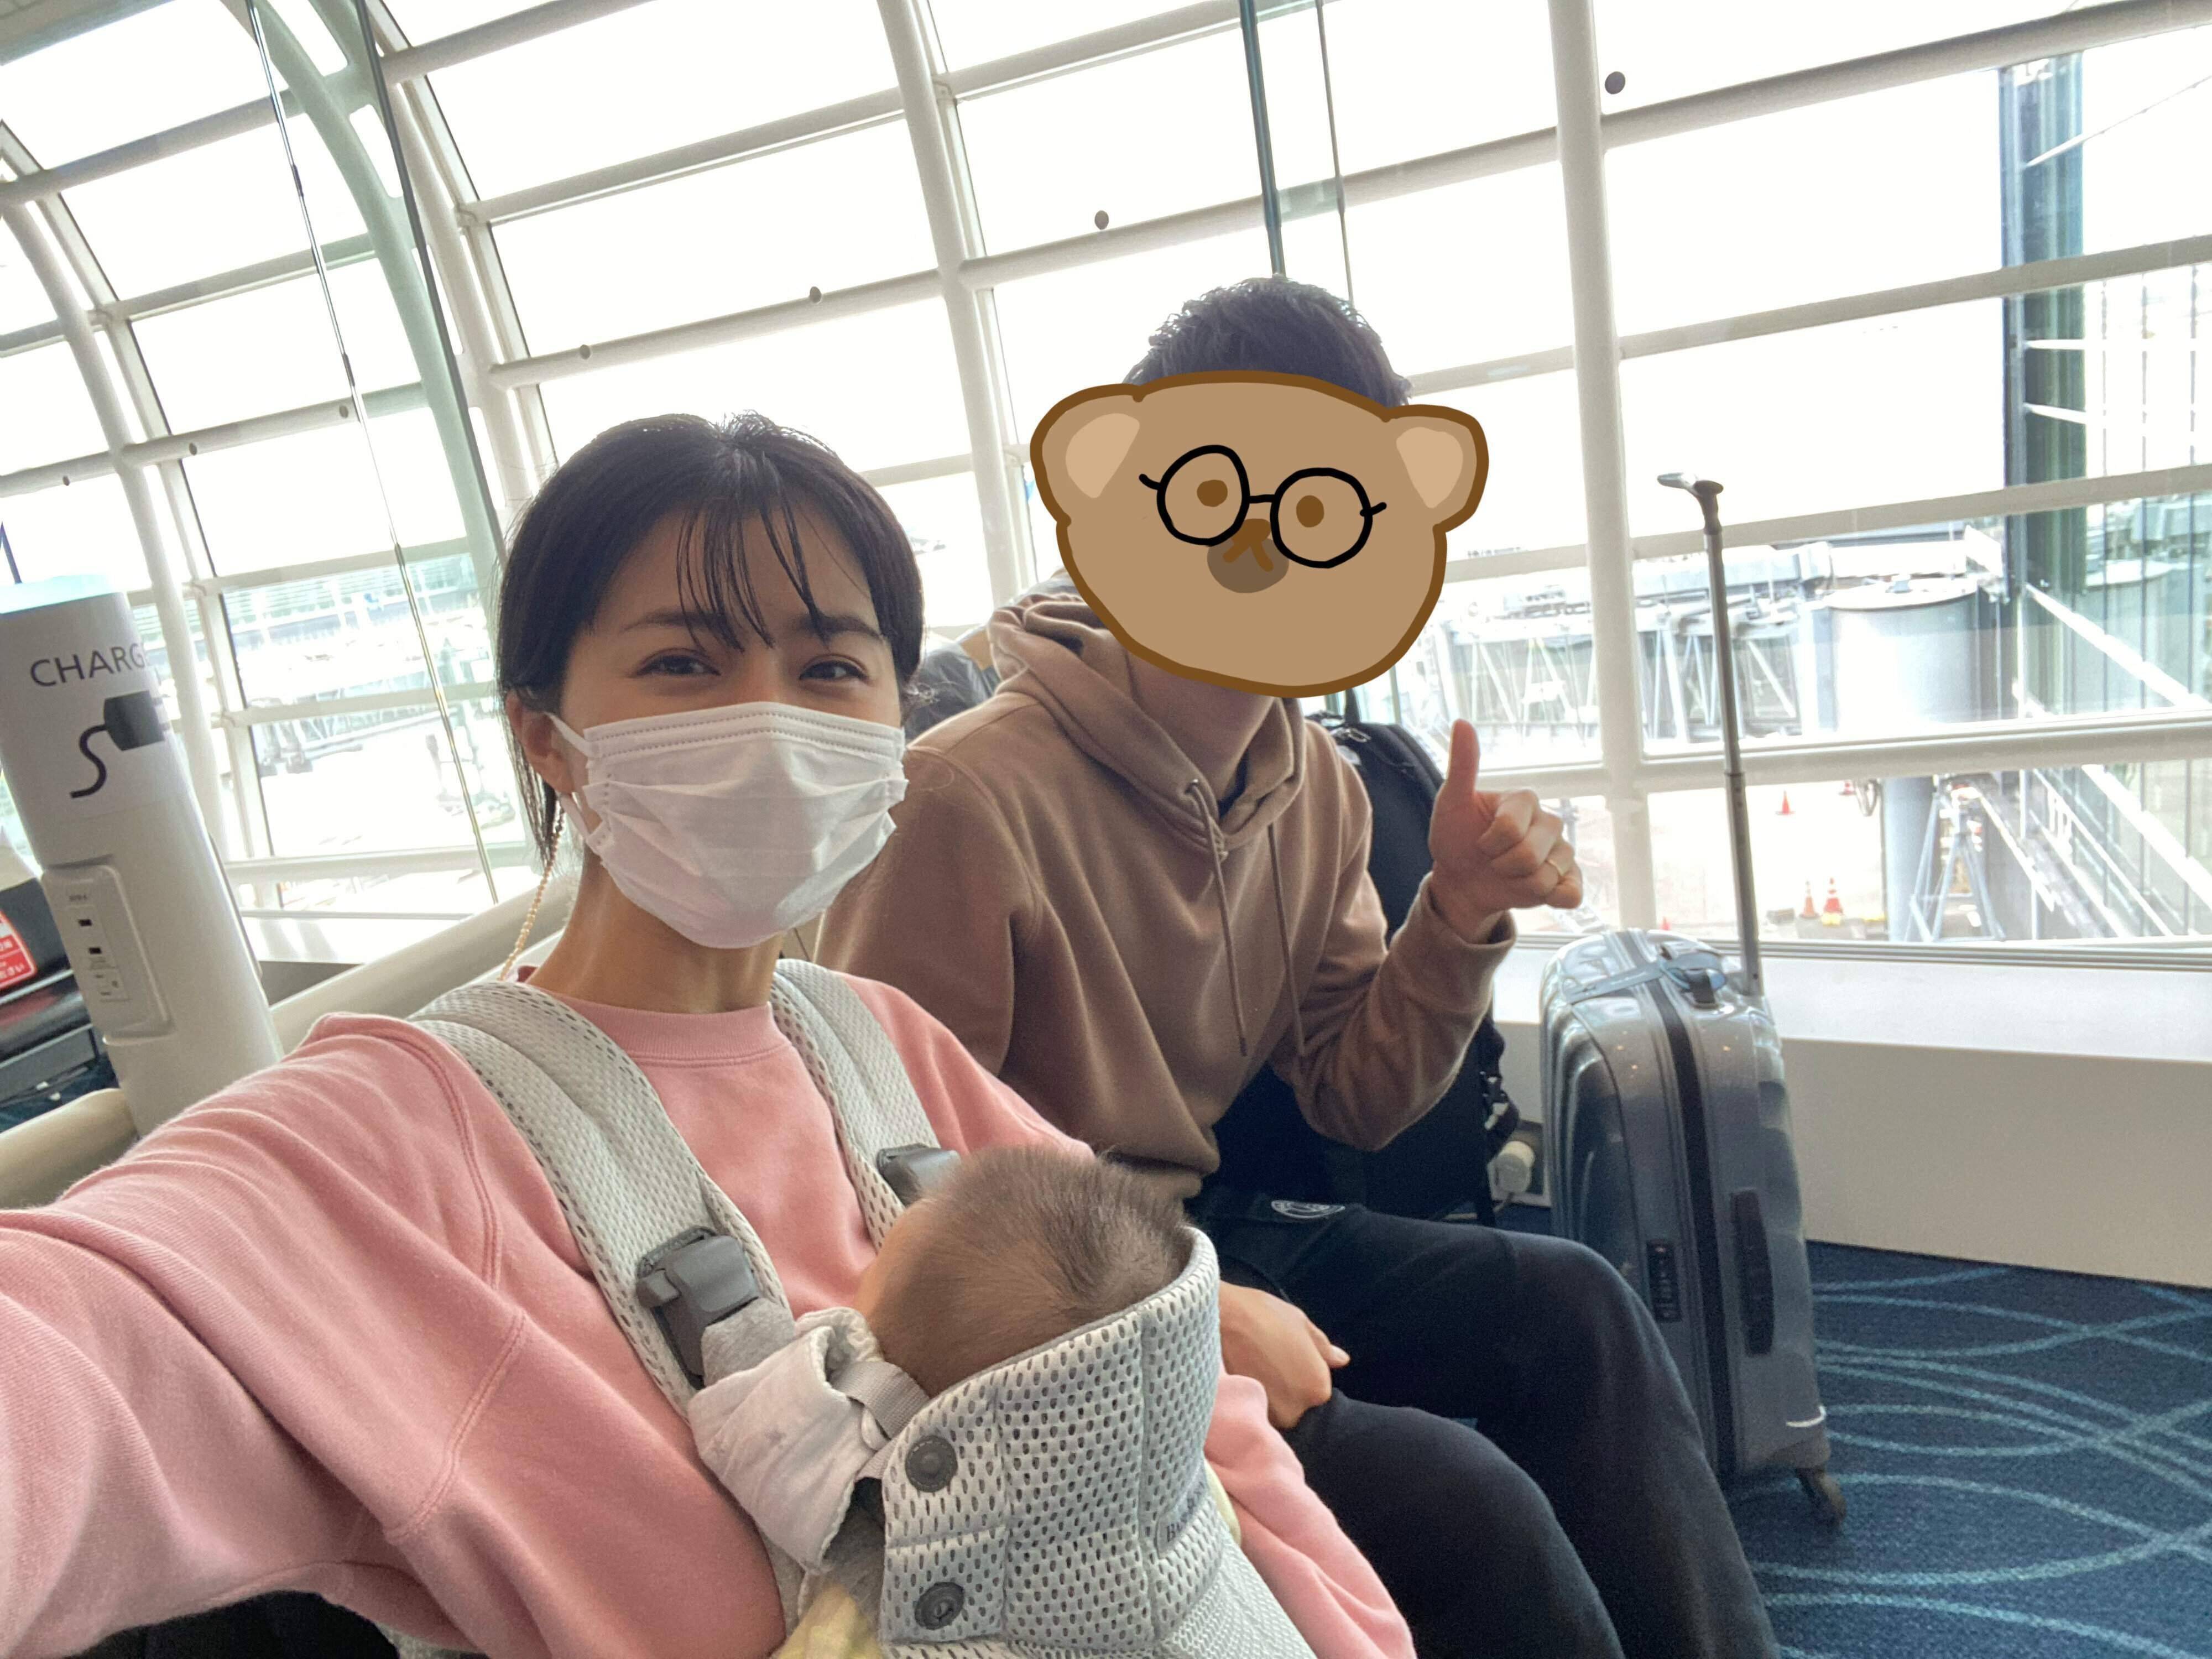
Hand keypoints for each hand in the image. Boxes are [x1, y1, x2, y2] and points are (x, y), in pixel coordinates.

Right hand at [1218, 1282, 1347, 1429]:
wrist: (1215, 1318)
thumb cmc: (1260, 1314)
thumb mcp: (1299, 1322)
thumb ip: (1322, 1347)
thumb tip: (1342, 1360)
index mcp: (1318, 1388)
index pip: (1316, 1388)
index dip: (1300, 1369)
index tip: (1282, 1353)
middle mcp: (1297, 1411)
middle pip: (1295, 1404)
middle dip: (1285, 1387)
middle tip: (1265, 1360)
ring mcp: (1268, 1417)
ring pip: (1274, 1410)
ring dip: (1267, 1394)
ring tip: (1250, 1366)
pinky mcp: (1243, 1417)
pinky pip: (1254, 1411)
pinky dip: (1250, 1398)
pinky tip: (1240, 1375)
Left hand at [1427, 720, 1582, 939]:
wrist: (1462, 880)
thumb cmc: (1457, 838)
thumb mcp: (1451, 802)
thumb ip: (1462, 765)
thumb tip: (1461, 722)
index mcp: (1524, 800)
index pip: (1510, 829)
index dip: (1488, 843)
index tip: (1479, 841)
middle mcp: (1549, 822)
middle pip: (1528, 855)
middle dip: (1501, 865)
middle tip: (1492, 860)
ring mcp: (1562, 852)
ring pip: (1546, 878)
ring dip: (1518, 884)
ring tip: (1508, 874)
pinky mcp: (1568, 879)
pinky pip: (1572, 893)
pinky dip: (1552, 898)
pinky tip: (1535, 892)